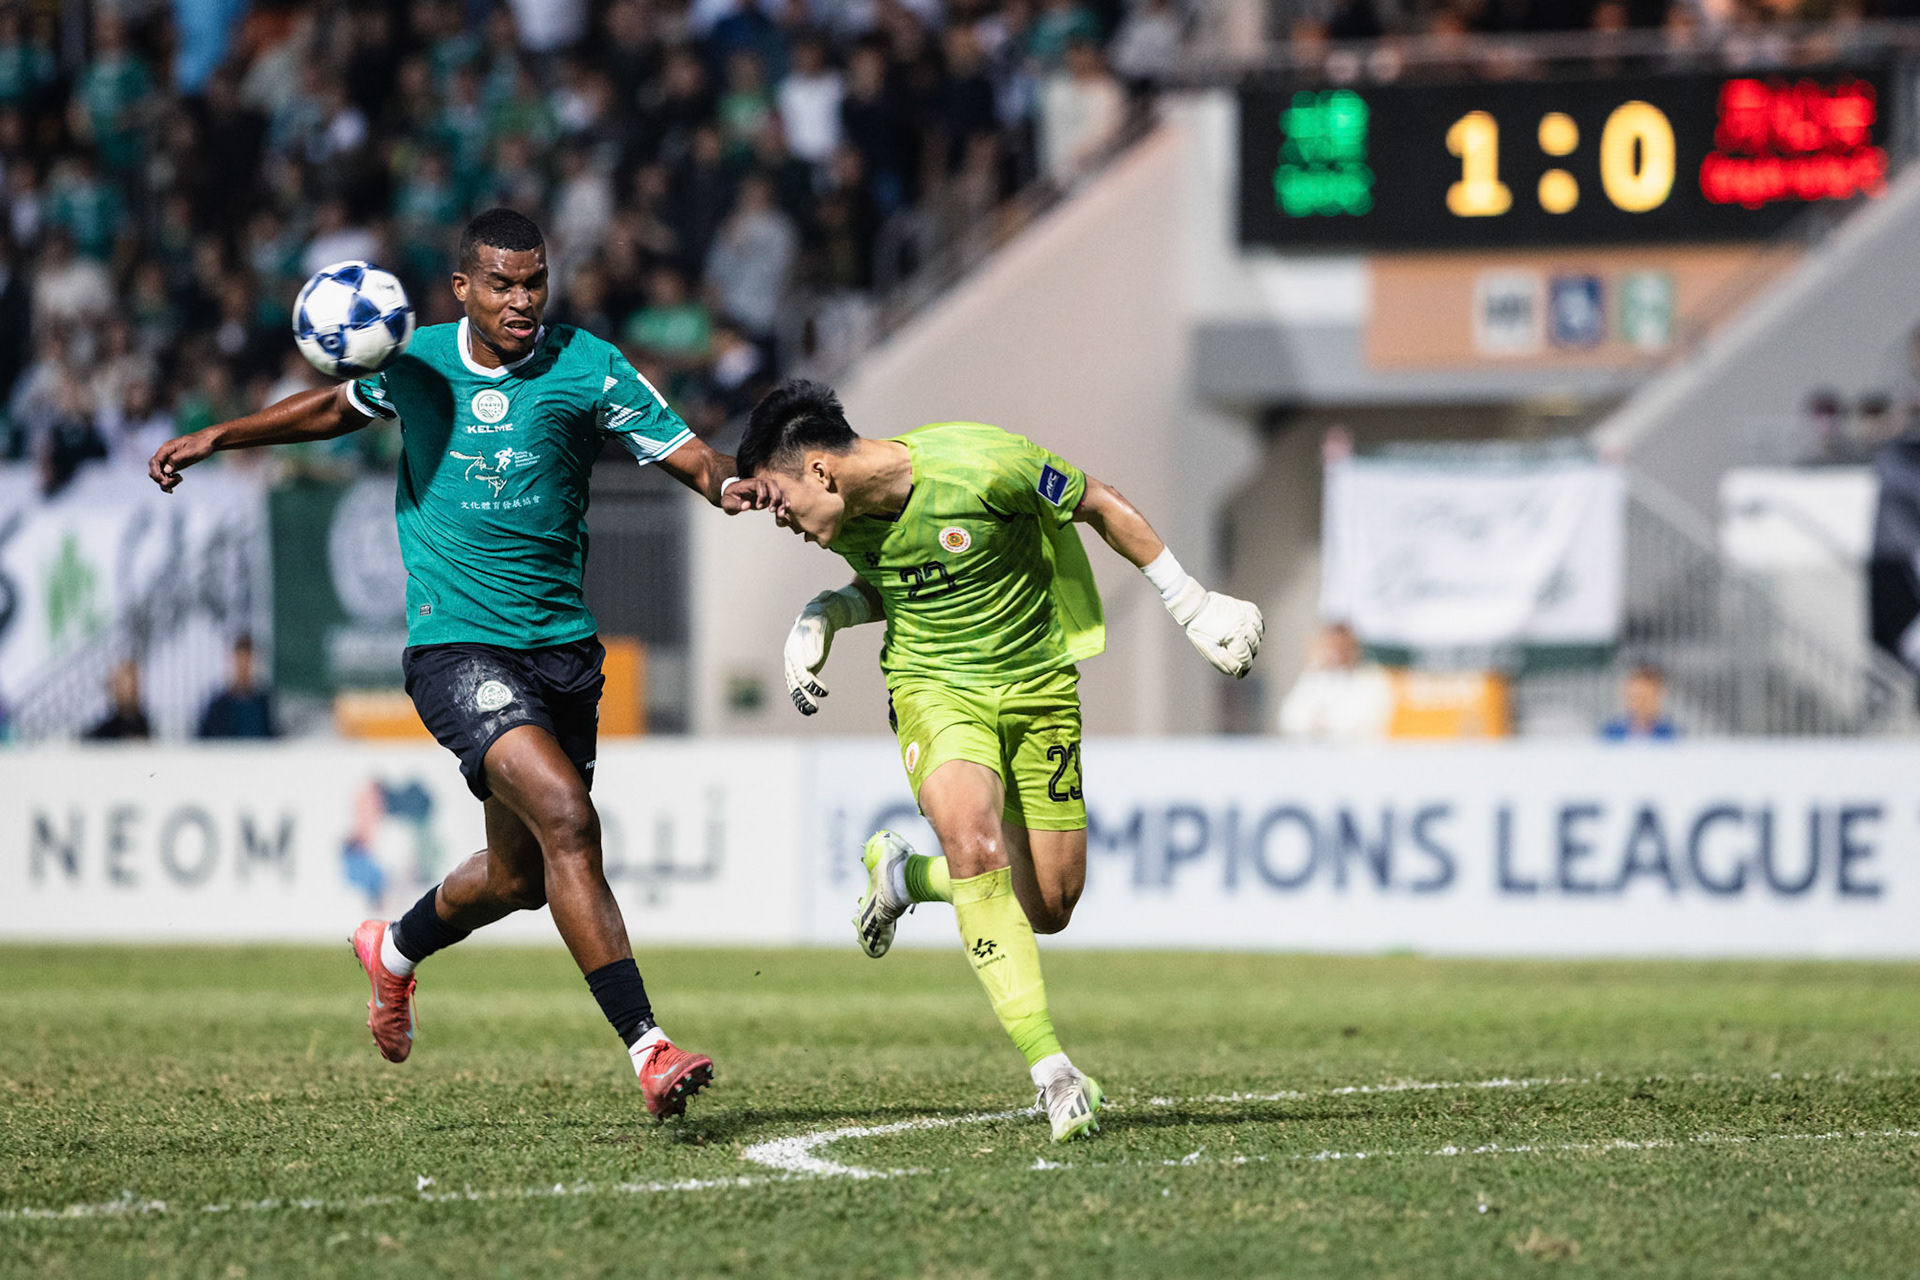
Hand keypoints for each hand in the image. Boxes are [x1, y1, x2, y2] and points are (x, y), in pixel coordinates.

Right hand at [149, 432, 214, 492]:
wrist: (209, 442)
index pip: (154, 462)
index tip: (164, 480)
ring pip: (159, 475)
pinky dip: (168, 481)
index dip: (156, 472)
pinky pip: (166, 475)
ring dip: (165, 482)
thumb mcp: (190, 451)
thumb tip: (166, 470)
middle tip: (178, 479)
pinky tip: (177, 481)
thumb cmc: (201, 444)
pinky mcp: (174, 466)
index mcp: (166, 448)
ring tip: (180, 479)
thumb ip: (177, 459)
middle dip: (161, 479)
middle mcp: (165, 455)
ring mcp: (168, 461)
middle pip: (154, 470)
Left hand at [723, 475, 786, 515]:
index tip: (758, 506)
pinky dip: (784, 503)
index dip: (762, 494)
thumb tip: (747, 506)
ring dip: (782, 501)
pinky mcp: (769, 495)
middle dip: (775, 497)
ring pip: (779, 490)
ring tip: (779, 514)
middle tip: (771, 510)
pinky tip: (784, 511)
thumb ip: (736, 504)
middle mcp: (759, 484)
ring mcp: (765, 489)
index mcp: (748, 484)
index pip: (760, 484)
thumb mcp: (727, 503)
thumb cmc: (730, 498)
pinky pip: (780, 496)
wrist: (733, 495)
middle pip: (772, 484)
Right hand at [783, 590, 848, 714]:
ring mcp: (797, 664)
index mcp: (794, 647)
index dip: (809, 681)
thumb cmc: (821, 614)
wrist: (821, 614)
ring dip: (802, 700)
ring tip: (812, 712)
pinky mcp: (804, 669)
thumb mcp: (821, 620)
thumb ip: (816, 634)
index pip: (798, 668)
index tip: (822, 691)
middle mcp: (792, 657)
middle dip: (803, 695)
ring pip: (795, 686)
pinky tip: (810, 709)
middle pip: (794, 680)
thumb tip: (812, 662)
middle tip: (815, 709)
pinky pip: (801, 686)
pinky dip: (804, 698)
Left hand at [1165, 580, 1263, 677]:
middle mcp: (1243, 624)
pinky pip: (1258, 619)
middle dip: (1248, 657)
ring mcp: (1246, 614)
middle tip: (1240, 663)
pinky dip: (1258, 628)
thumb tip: (1238, 670)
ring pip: (1259, 634)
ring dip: (1254, 644)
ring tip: (1245, 649)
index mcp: (1234, 635)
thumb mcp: (1208, 649)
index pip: (1245, 657)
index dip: (1244, 669)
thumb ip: (1223, 662)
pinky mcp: (1245, 607)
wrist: (1196, 606)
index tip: (1240, 675)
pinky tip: (1251, 633)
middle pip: (1254, 647)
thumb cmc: (1199, 629)